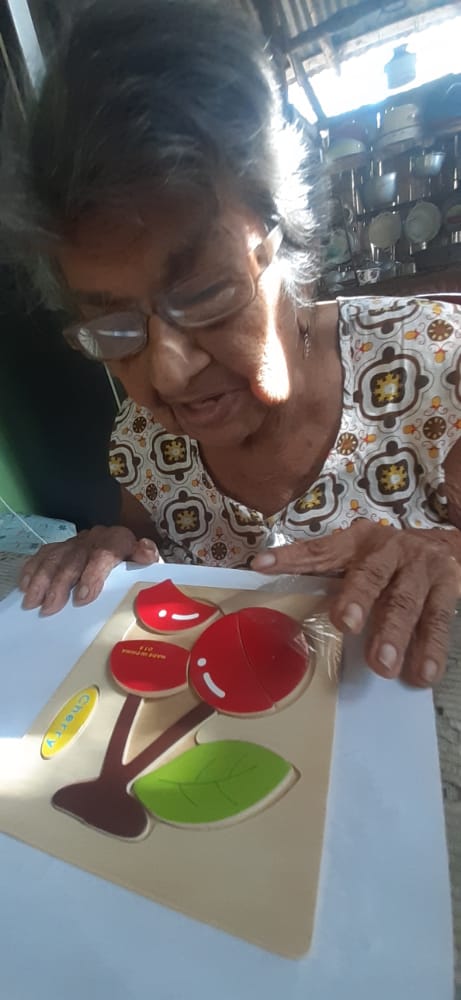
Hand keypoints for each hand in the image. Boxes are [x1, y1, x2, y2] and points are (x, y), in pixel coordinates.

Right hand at [19, 526, 159, 615]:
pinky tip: (25, 586)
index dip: (92, 576)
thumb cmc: (135, 562)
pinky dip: (32, 569)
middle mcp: (94, 538)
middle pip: (73, 559)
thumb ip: (146, 557)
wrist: (125, 546)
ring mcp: (76, 542)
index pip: (103, 555)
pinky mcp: (62, 546)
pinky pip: (43, 555)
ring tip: (32, 602)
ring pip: (54, 557)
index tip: (81, 599)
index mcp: (118, 540)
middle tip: (50, 608)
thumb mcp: (147, 560)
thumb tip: (146, 553)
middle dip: (59, 585)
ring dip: (41, 580)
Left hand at [251, 520, 460, 686]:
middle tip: (346, 624)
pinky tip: (423, 672)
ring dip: (394, 633)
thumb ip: (328, 575)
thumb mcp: (358, 557)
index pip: (320, 549)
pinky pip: (439, 619)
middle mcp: (389, 549)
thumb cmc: (388, 560)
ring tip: (383, 664)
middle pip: (371, 574)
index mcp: (357, 541)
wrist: (445, 545)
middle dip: (358, 598)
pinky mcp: (447, 585)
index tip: (262, 566)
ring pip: (406, 600)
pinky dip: (432, 648)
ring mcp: (420, 567)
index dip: (291, 557)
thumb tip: (276, 592)